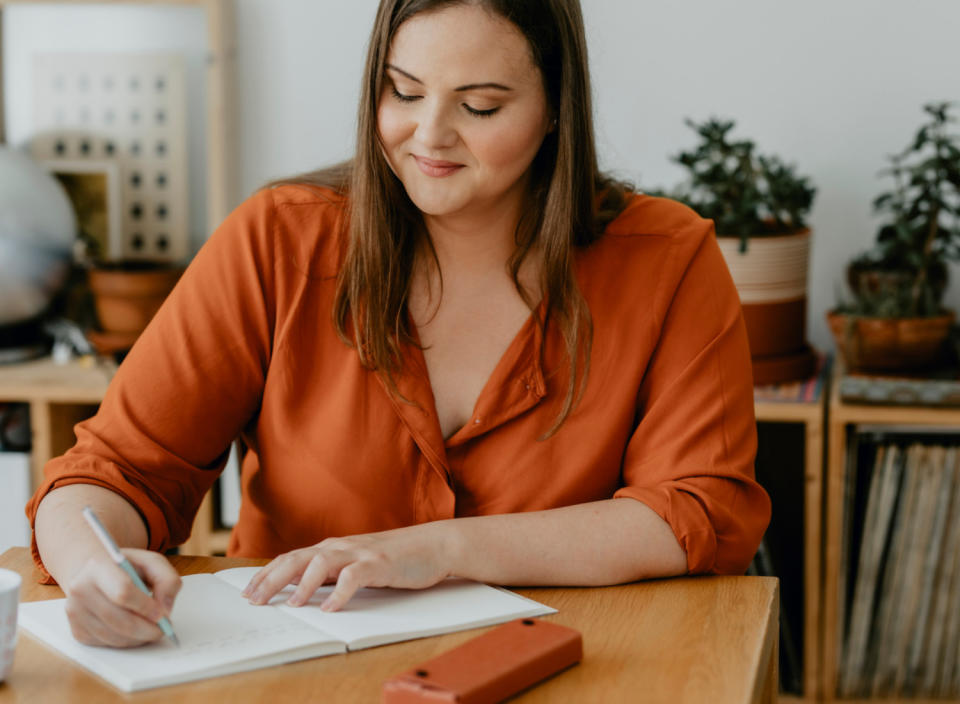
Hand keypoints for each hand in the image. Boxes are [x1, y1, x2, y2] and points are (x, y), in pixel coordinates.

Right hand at [63, 548, 181, 647]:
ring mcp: (75, 612)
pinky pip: (106, 644)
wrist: (94, 573)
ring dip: (138, 638)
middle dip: (146, 629)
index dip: (145, 607)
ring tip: (151, 628)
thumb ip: (167, 580)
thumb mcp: (152, 562)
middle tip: (163, 628)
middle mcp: (81, 589)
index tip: (162, 614)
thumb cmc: (126, 567)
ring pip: (113, 636)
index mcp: (98, 566)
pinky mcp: (77, 630)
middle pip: (118, 620)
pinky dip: (126, 642)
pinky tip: (135, 631)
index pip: (122, 592)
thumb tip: (165, 608)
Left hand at [242, 523, 453, 611]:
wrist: (434, 545)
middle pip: (298, 558)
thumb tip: (305, 590)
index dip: (267, 574)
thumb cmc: (396, 557)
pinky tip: (331, 608)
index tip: (249, 592)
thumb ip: (333, 573)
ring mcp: (360, 553)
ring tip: (292, 605)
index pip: (292, 558)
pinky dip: (341, 593)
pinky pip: (355, 577)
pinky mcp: (379, 563)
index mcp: (333, 548)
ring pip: (322, 563)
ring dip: (303, 584)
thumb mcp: (357, 564)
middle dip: (272, 579)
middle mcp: (341, 546)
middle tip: (254, 600)